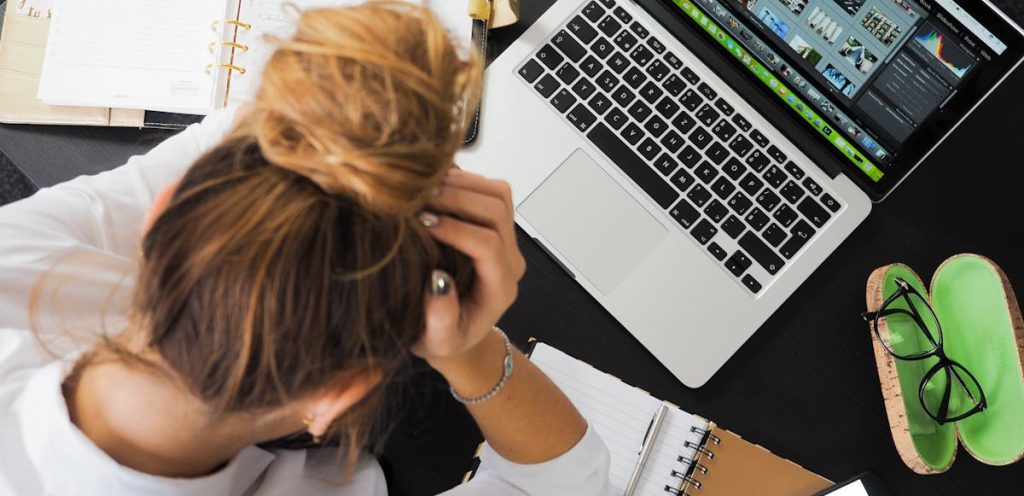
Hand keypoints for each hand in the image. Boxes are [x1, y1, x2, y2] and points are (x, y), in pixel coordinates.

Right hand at [411, 169, 525, 368]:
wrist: (456, 332)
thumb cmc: (444, 338)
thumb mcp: (438, 341)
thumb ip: (441, 320)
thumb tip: (438, 282)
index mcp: (500, 288)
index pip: (488, 245)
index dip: (456, 229)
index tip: (422, 223)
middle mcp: (509, 260)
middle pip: (497, 211)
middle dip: (458, 198)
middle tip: (419, 198)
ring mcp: (506, 239)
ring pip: (498, 194)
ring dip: (461, 184)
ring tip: (424, 188)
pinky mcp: (495, 225)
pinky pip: (489, 190)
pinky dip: (463, 180)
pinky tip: (432, 187)